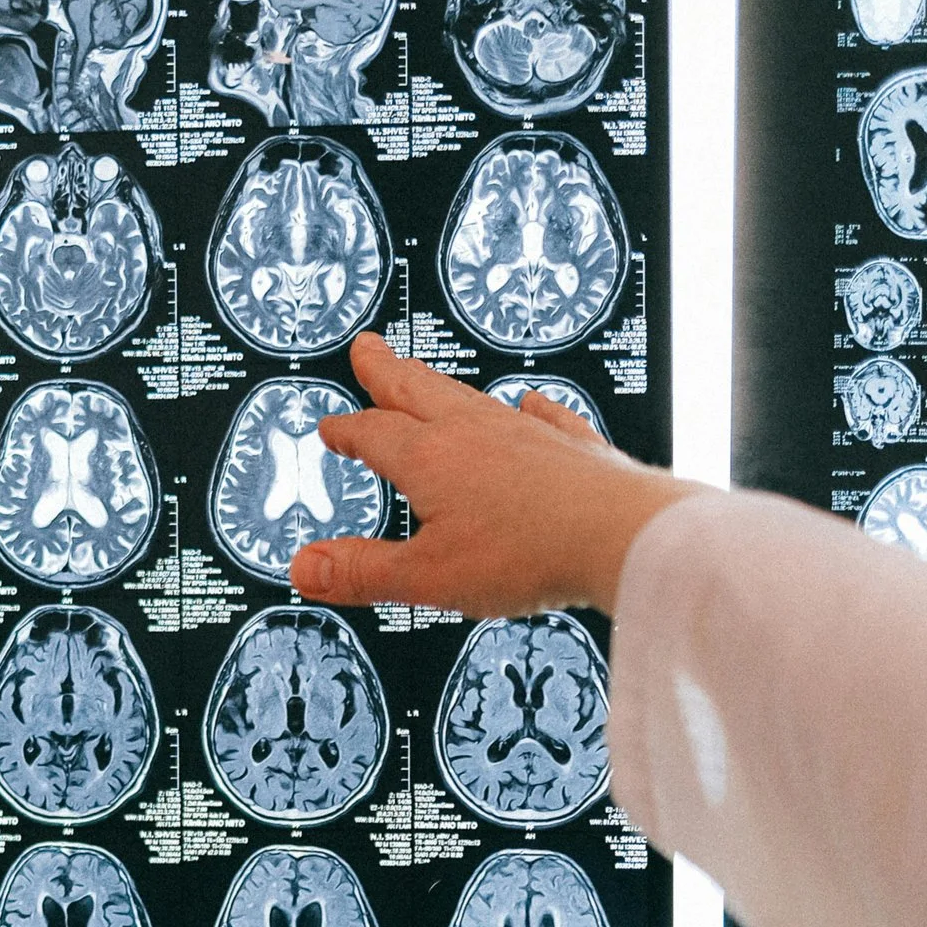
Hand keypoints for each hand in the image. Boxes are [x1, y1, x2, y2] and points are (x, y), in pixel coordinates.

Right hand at [290, 332, 702, 617]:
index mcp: (431, 459)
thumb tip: (306, 567)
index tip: (331, 427)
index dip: (347, 431)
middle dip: (386, 372)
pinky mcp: (572, 445)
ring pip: (471, 396)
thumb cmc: (531, 552)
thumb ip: (364, 572)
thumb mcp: (429, 577)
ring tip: (428, 377)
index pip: (373, 434)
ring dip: (441, 385)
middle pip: (417, 391)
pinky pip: (543, 415)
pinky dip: (528, 408)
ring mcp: (527, 433)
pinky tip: (530, 404)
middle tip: (368, 349)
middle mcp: (475, 432)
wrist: (620, 534)